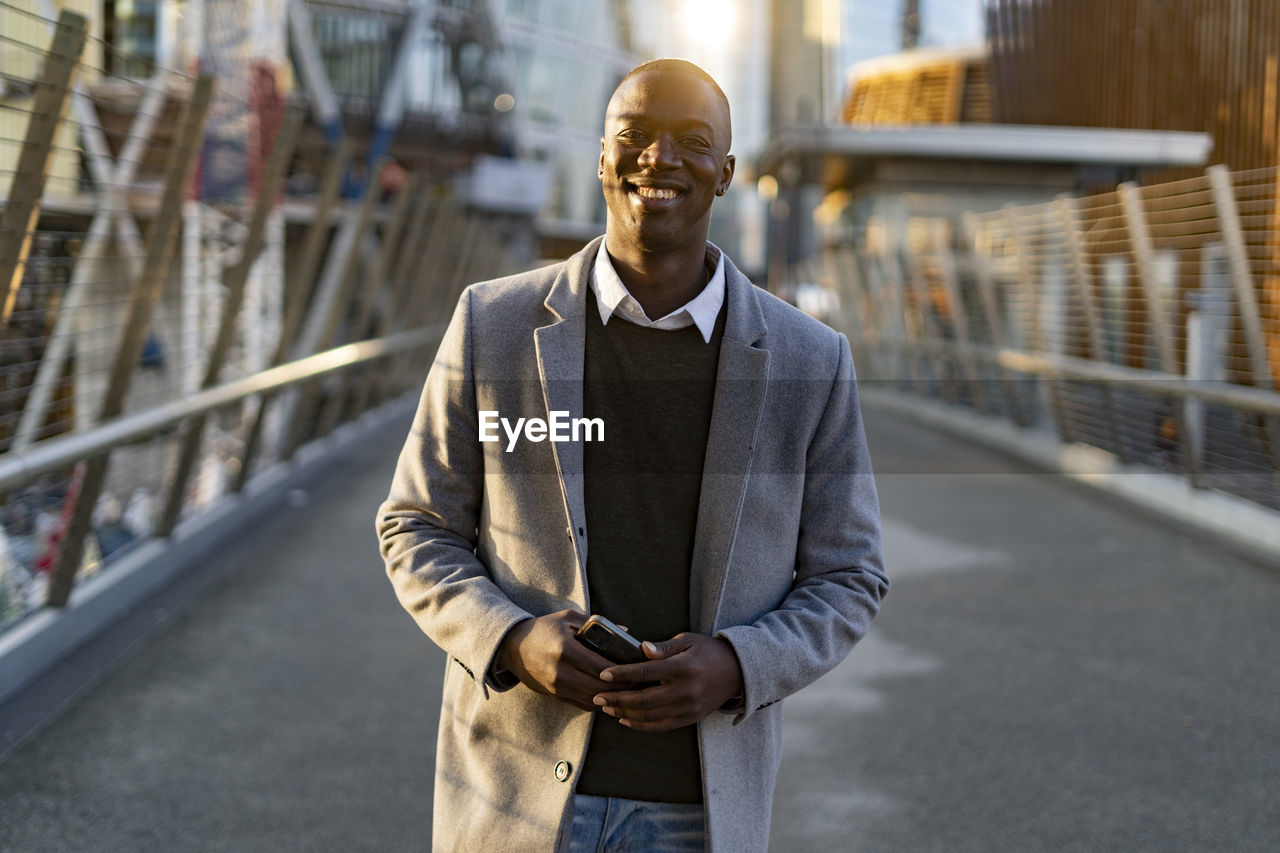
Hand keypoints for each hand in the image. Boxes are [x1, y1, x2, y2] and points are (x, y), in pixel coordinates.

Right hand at [498, 609, 623, 711]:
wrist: (513, 647)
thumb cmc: (544, 628)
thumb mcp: (568, 618)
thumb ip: (596, 624)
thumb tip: (626, 630)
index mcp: (565, 648)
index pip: (601, 666)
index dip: (621, 671)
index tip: (635, 669)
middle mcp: (560, 671)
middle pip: (599, 686)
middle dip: (620, 687)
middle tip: (636, 682)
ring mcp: (556, 686)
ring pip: (592, 699)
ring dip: (611, 697)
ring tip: (626, 690)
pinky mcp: (554, 695)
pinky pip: (581, 704)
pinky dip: (597, 702)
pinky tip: (608, 695)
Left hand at [592, 633, 743, 732]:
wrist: (738, 671)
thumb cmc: (709, 651)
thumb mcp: (688, 641)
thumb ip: (663, 648)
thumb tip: (641, 648)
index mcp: (683, 668)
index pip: (646, 672)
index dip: (622, 674)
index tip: (603, 675)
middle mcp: (685, 690)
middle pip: (644, 699)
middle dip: (617, 699)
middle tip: (597, 697)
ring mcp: (688, 707)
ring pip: (650, 716)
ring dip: (625, 713)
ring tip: (607, 708)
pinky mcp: (690, 718)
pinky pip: (661, 726)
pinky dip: (640, 725)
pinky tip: (625, 719)